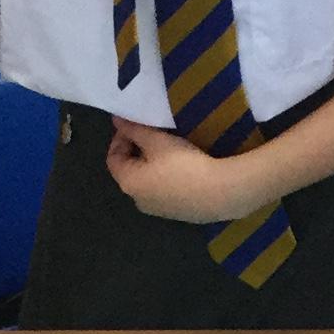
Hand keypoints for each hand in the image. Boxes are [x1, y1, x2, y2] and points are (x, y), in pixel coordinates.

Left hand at [107, 119, 257, 224]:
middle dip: (138, 151)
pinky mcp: (178, 214)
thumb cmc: (182, 163)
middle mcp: (138, 201)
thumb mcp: (157, 140)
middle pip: (130, 171)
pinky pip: (166, 192)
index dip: (120, 138)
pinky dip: (167, 178)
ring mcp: (159, 211)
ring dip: (153, 165)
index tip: (136, 124)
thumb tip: (116, 120)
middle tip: (154, 133)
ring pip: (149, 182)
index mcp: (128, 183)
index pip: (113, 158)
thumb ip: (134, 129)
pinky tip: (184, 168)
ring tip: (170, 149)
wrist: (220, 193)